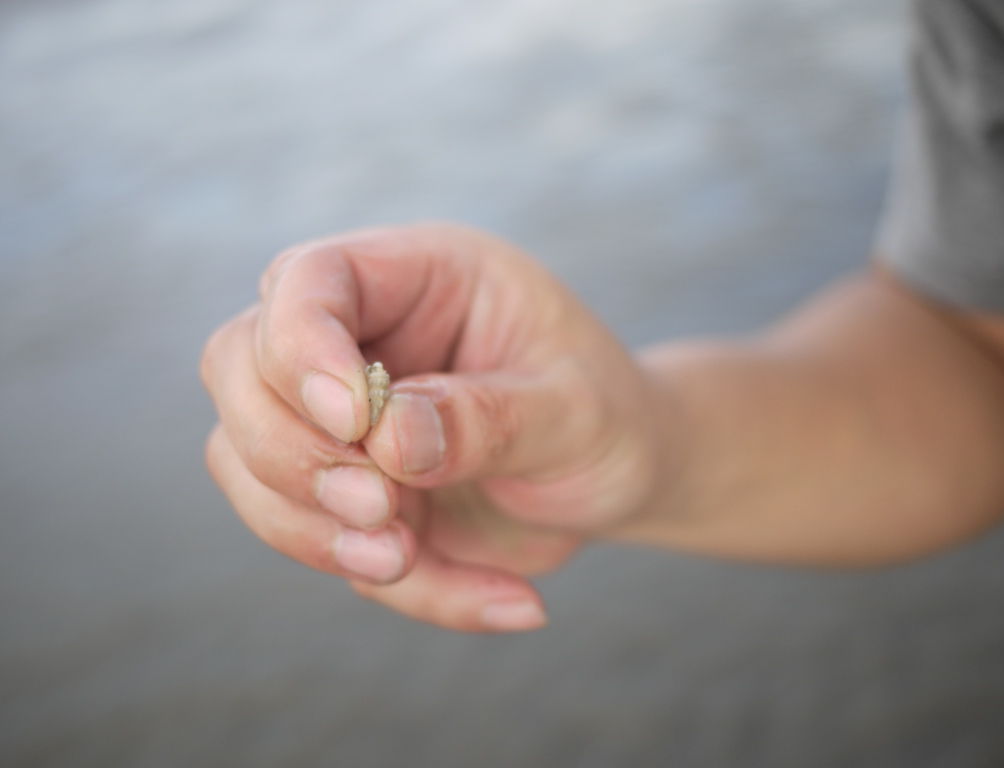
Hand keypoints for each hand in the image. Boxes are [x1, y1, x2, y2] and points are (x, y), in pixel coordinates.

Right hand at [201, 223, 664, 631]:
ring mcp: (338, 420)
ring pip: (243, 459)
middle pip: (238, 366)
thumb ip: (490, 417)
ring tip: (409, 560)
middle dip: (290, 450)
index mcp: (416, 277)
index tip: (354, 424)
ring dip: (310, 527)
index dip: (301, 347)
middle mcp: (359, 338)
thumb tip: (389, 441)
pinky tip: (504, 599)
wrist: (619, 475)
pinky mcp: (344, 494)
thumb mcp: (575, 409)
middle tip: (383, 507)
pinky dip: (387, 584)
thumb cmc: (605, 416)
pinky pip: (314, 540)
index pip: (308, 280)